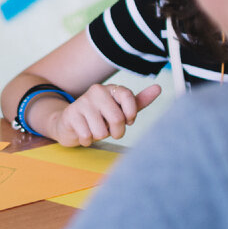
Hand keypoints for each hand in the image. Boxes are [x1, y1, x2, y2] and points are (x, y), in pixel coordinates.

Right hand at [45, 83, 161, 146]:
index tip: (128, 120)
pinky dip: (87, 140)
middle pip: (117, 119)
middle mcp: (96, 91)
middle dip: (116, 131)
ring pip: (102, 131)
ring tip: (94, 129)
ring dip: (100, 136)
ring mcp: (82, 102)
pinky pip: (87, 136)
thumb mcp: (120, 110)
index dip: (131, 114)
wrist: (69, 123)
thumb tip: (158, 88)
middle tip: (110, 130)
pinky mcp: (71, 115)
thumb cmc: (99, 117)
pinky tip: (84, 133)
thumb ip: (139, 102)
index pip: (129, 97)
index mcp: (111, 89)